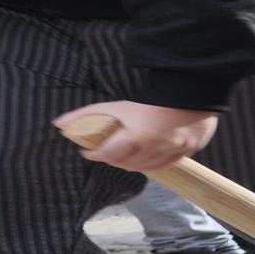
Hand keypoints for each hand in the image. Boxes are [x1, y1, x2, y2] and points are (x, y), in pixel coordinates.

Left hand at [53, 100, 217, 171]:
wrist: (196, 87)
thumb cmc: (154, 95)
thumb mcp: (116, 104)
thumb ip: (87, 116)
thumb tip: (59, 124)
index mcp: (136, 138)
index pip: (108, 155)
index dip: (95, 155)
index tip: (87, 151)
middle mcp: (154, 149)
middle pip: (126, 163)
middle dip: (112, 158)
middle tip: (105, 150)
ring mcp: (173, 151)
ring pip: (146, 167)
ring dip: (131, 162)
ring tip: (124, 152)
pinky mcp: (188, 149)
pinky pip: (166, 164)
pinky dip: (153, 162)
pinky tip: (147, 155)